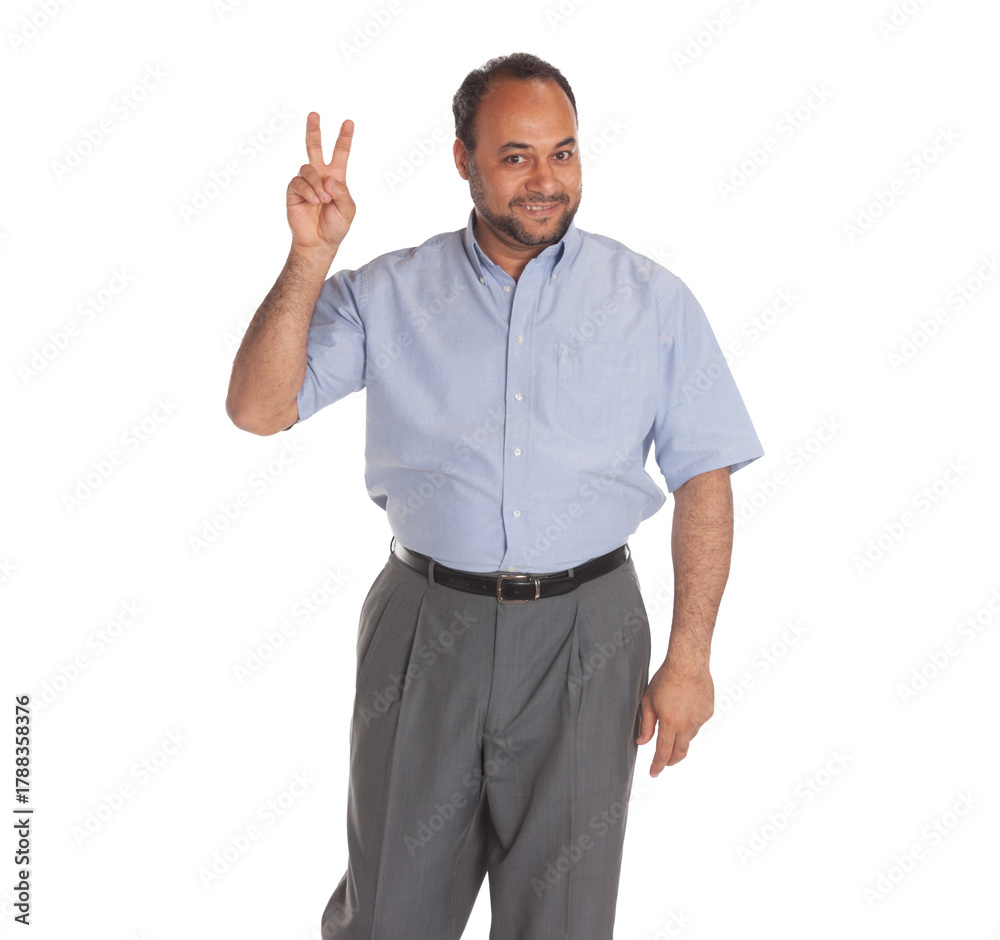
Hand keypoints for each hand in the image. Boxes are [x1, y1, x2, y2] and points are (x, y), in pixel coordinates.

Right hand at [286, 112, 356, 250]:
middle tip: (314, 114)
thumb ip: (342, 192)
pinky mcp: (293, 190)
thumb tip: (328, 178)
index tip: (349, 122)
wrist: (319, 241)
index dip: (344, 138)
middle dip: (314, 131)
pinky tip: (314, 201)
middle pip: (314, 147)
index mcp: (336, 176)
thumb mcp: (348, 209)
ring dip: (317, 184)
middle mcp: (319, 175)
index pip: (340, 153)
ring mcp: (305, 182)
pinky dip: (308, 191)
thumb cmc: (336, 225)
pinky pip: (298, 182)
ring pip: (308, 169)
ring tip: (323, 200)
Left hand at [636, 659, 713, 775]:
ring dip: (680, 739)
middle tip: (664, 763)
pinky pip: (698, 723)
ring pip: (689, 737)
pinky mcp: (709, 712)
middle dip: (671, 761)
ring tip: (672, 728)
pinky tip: (684, 711)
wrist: (689, 663)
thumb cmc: (665, 679)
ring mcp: (700, 719)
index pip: (663, 752)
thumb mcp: (648, 701)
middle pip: (680, 752)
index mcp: (670, 724)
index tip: (653, 773)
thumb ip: (646, 724)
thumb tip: (642, 742)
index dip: (657, 765)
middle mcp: (688, 725)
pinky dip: (690, 724)